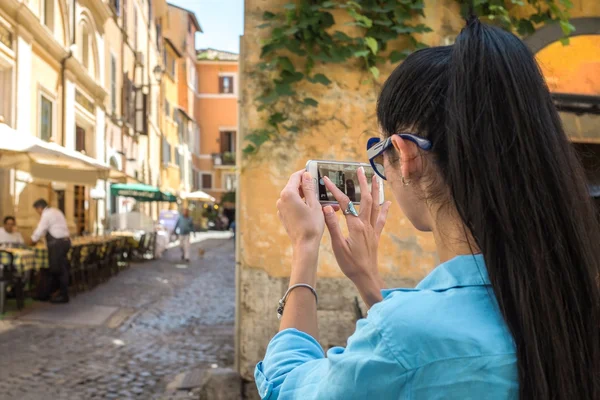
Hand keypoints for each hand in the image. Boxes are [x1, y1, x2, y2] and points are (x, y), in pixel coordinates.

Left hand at [277, 170, 324, 248]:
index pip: (295, 177)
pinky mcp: (283, 216)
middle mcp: (281, 200)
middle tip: (320, 187)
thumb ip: (309, 187)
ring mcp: (281, 209)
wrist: (304, 245)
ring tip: (321, 200)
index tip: (313, 171)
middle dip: (307, 186)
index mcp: (288, 194)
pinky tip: (313, 208)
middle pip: (294, 187)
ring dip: (307, 196)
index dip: (304, 173)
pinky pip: (293, 206)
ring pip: (294, 197)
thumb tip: (306, 175)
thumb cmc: (311, 225)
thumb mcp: (314, 203)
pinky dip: (302, 204)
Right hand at [323, 167, 390, 305]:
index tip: (327, 180)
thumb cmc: (350, 264)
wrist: (366, 277)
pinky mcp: (376, 235)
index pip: (343, 202)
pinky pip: (381, 218)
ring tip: (375, 177)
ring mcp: (372, 229)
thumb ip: (333, 226)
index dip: (334, 190)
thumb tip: (327, 208)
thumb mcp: (337, 246)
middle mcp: (366, 224)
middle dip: (362, 182)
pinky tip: (388, 202)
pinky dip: (384, 208)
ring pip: (375, 205)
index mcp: (355, 225)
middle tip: (360, 169)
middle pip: (365, 198)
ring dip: (375, 190)